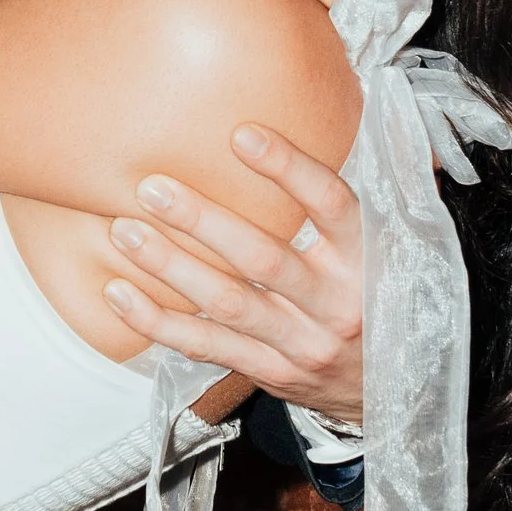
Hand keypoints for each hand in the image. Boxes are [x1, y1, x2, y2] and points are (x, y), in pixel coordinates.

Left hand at [100, 127, 364, 420]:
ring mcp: (302, 344)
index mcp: (366, 259)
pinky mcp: (271, 372)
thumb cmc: (370, 295)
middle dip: (202, 221)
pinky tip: (119, 293)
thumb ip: (336, 201)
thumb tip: (291, 123)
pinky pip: (206, 347)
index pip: (332, 205)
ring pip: (227, 303)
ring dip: (170, 267)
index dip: (289, 168)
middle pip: (264, 258)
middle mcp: (336, 303)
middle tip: (151, 187)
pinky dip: (158, 322)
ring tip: (124, 232)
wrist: (392, 387)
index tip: (241, 134)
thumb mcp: (378, 248)